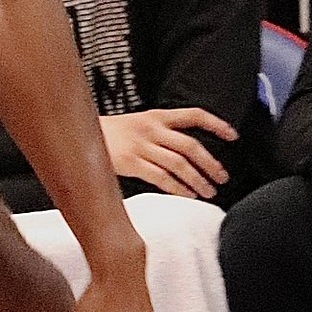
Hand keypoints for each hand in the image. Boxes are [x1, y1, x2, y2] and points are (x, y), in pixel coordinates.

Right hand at [97, 108, 237, 199]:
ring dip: (198, 180)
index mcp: (156, 116)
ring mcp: (141, 145)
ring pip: (179, 164)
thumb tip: (188, 152)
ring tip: (209, 192)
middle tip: (222, 177)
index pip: (194, 115)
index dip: (216, 125)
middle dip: (211, 164)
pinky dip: (179, 189)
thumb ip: (160, 132)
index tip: (233, 136)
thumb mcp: (137, 123)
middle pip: (191, 146)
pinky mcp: (131, 162)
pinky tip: (188, 196)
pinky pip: (162, 178)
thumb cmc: (109, 133)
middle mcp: (151, 128)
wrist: (77, 133)